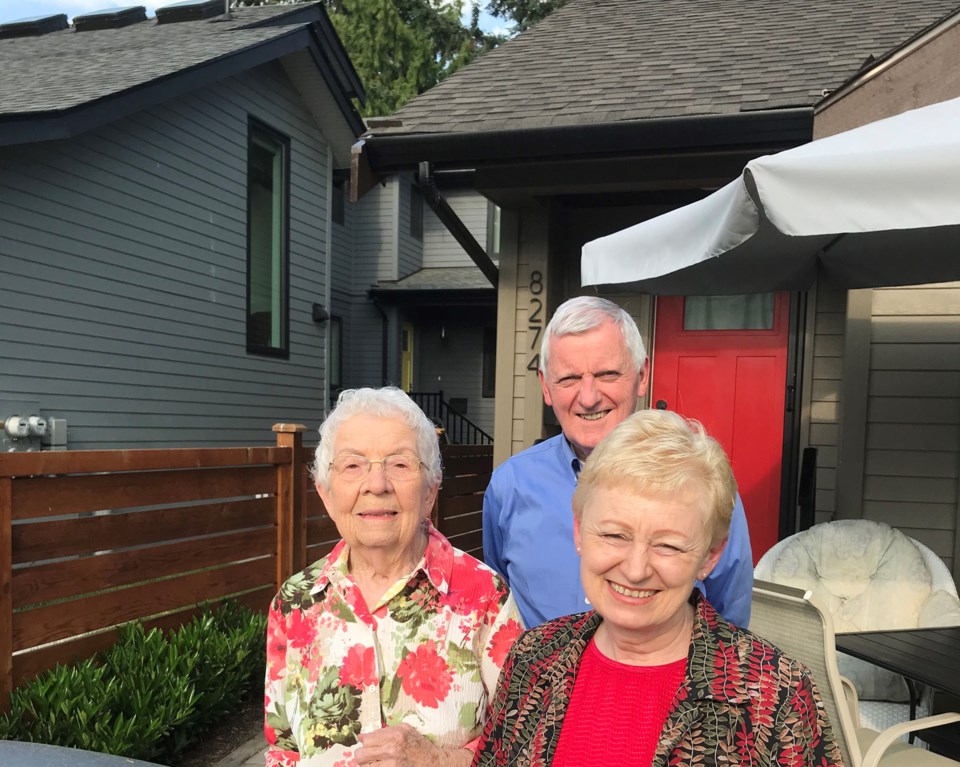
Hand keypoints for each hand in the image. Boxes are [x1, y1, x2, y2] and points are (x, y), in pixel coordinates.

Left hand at [355, 724, 471, 766]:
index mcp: (394, 735)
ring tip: (375, 761)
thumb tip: (362, 736)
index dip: (365, 742)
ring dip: (367, 764)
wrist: (433, 762)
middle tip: (367, 755)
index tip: (368, 743)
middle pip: (361, 755)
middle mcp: (391, 750)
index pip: (367, 740)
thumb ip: (383, 731)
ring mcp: (392, 765)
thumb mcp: (404, 729)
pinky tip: (381, 765)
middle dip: (361, 755)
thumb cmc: (418, 744)